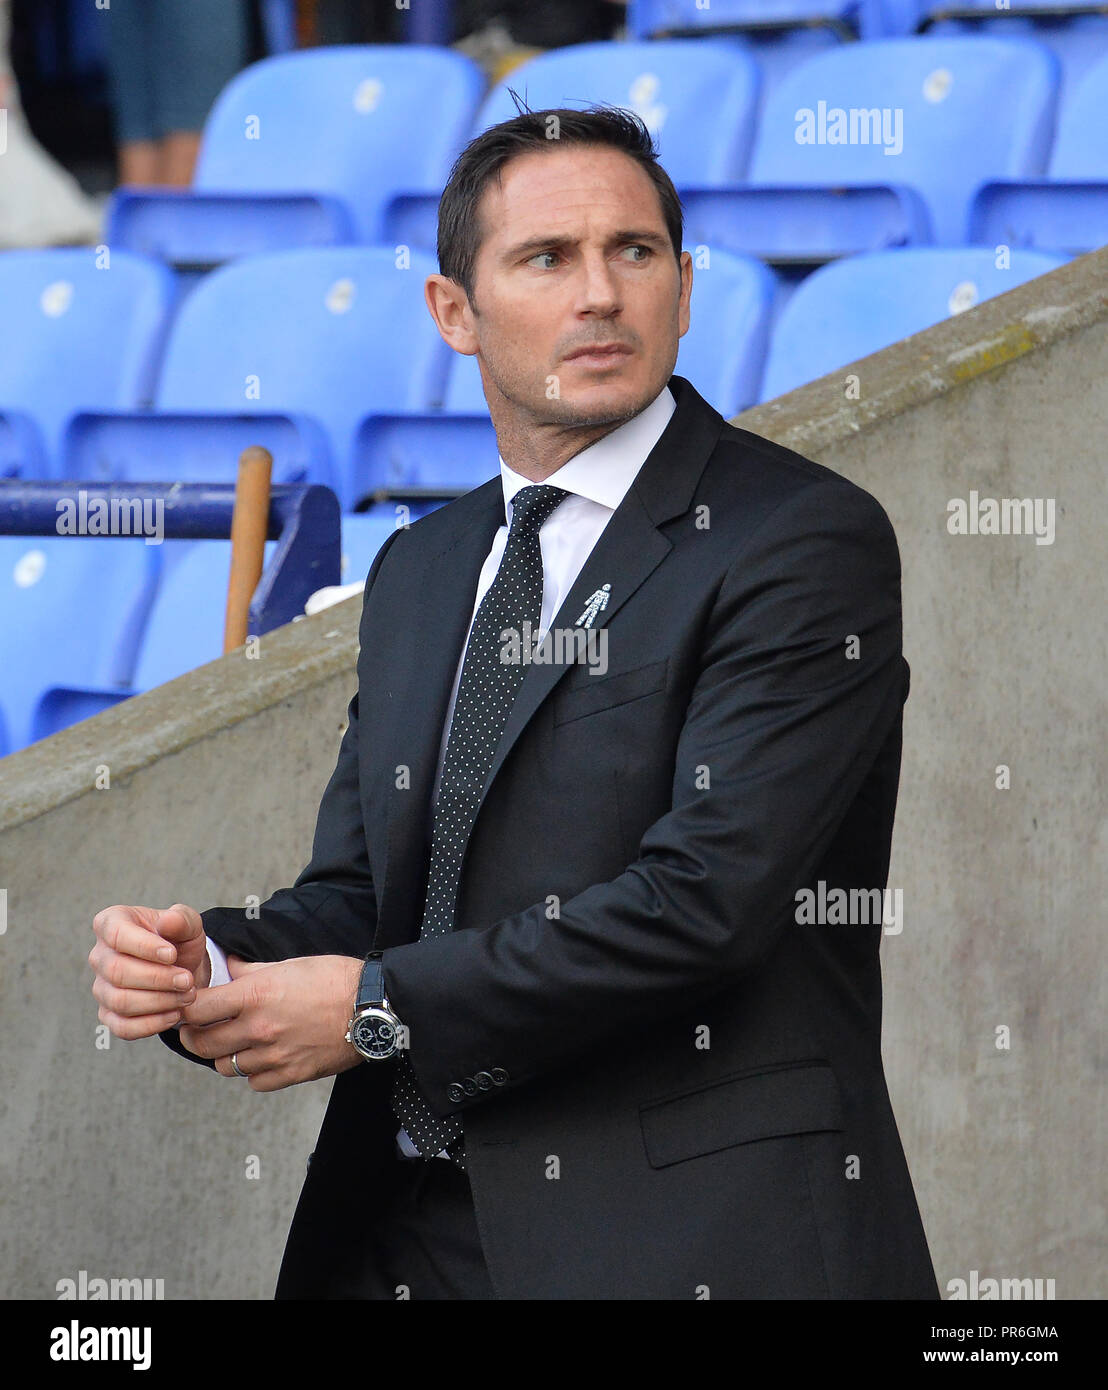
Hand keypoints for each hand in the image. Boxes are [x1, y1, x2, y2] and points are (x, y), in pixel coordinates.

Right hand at [89, 903, 209, 1039]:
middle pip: (117, 972)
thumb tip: (167, 921)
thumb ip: (181, 919)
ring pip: (120, 1001)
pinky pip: (122, 1027)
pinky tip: (174, 1014)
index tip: (172, 954)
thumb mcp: (188, 924)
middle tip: (187, 980)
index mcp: (112, 923)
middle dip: (158, 979)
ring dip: (159, 1001)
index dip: (144, 947)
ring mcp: (101, 987)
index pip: (116, 934)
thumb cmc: (178, 940)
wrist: (183, 967)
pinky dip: (151, 1024)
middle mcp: (100, 956)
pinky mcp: (109, 1014)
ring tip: (187, 995)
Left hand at [177, 954, 364, 1090]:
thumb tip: (228, 966)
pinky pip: (254, 1082)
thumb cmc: (333, 978)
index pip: (196, 1010)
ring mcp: (274, 1055)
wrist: (372, 1006)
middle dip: (194, 1035)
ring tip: (236, 1042)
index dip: (185, 1009)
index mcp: (255, 996)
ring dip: (225, 1054)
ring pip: (225, 1066)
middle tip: (199, 1028)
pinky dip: (253, 1072)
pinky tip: (263, 1056)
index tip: (187, 1008)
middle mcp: (259, 1028)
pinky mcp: (291, 1074)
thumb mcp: (288, 964)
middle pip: (201, 1044)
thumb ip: (251, 969)